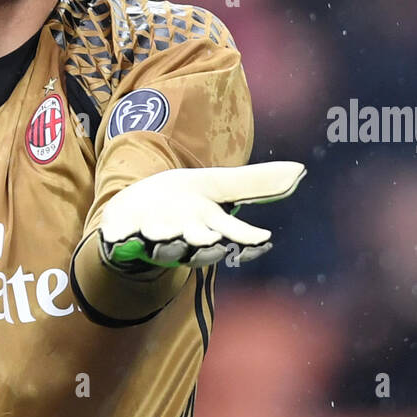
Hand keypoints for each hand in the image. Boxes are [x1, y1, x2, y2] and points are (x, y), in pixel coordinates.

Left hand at [99, 161, 305, 271]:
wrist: (134, 209)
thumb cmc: (182, 202)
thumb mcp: (216, 187)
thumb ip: (254, 184)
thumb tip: (301, 170)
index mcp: (208, 227)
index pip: (232, 237)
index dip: (246, 240)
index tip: (263, 239)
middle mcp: (182, 238)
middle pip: (196, 244)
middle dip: (202, 242)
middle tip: (210, 239)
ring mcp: (151, 239)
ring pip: (160, 246)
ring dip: (164, 242)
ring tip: (166, 235)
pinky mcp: (122, 238)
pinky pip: (120, 242)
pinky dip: (119, 240)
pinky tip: (116, 234)